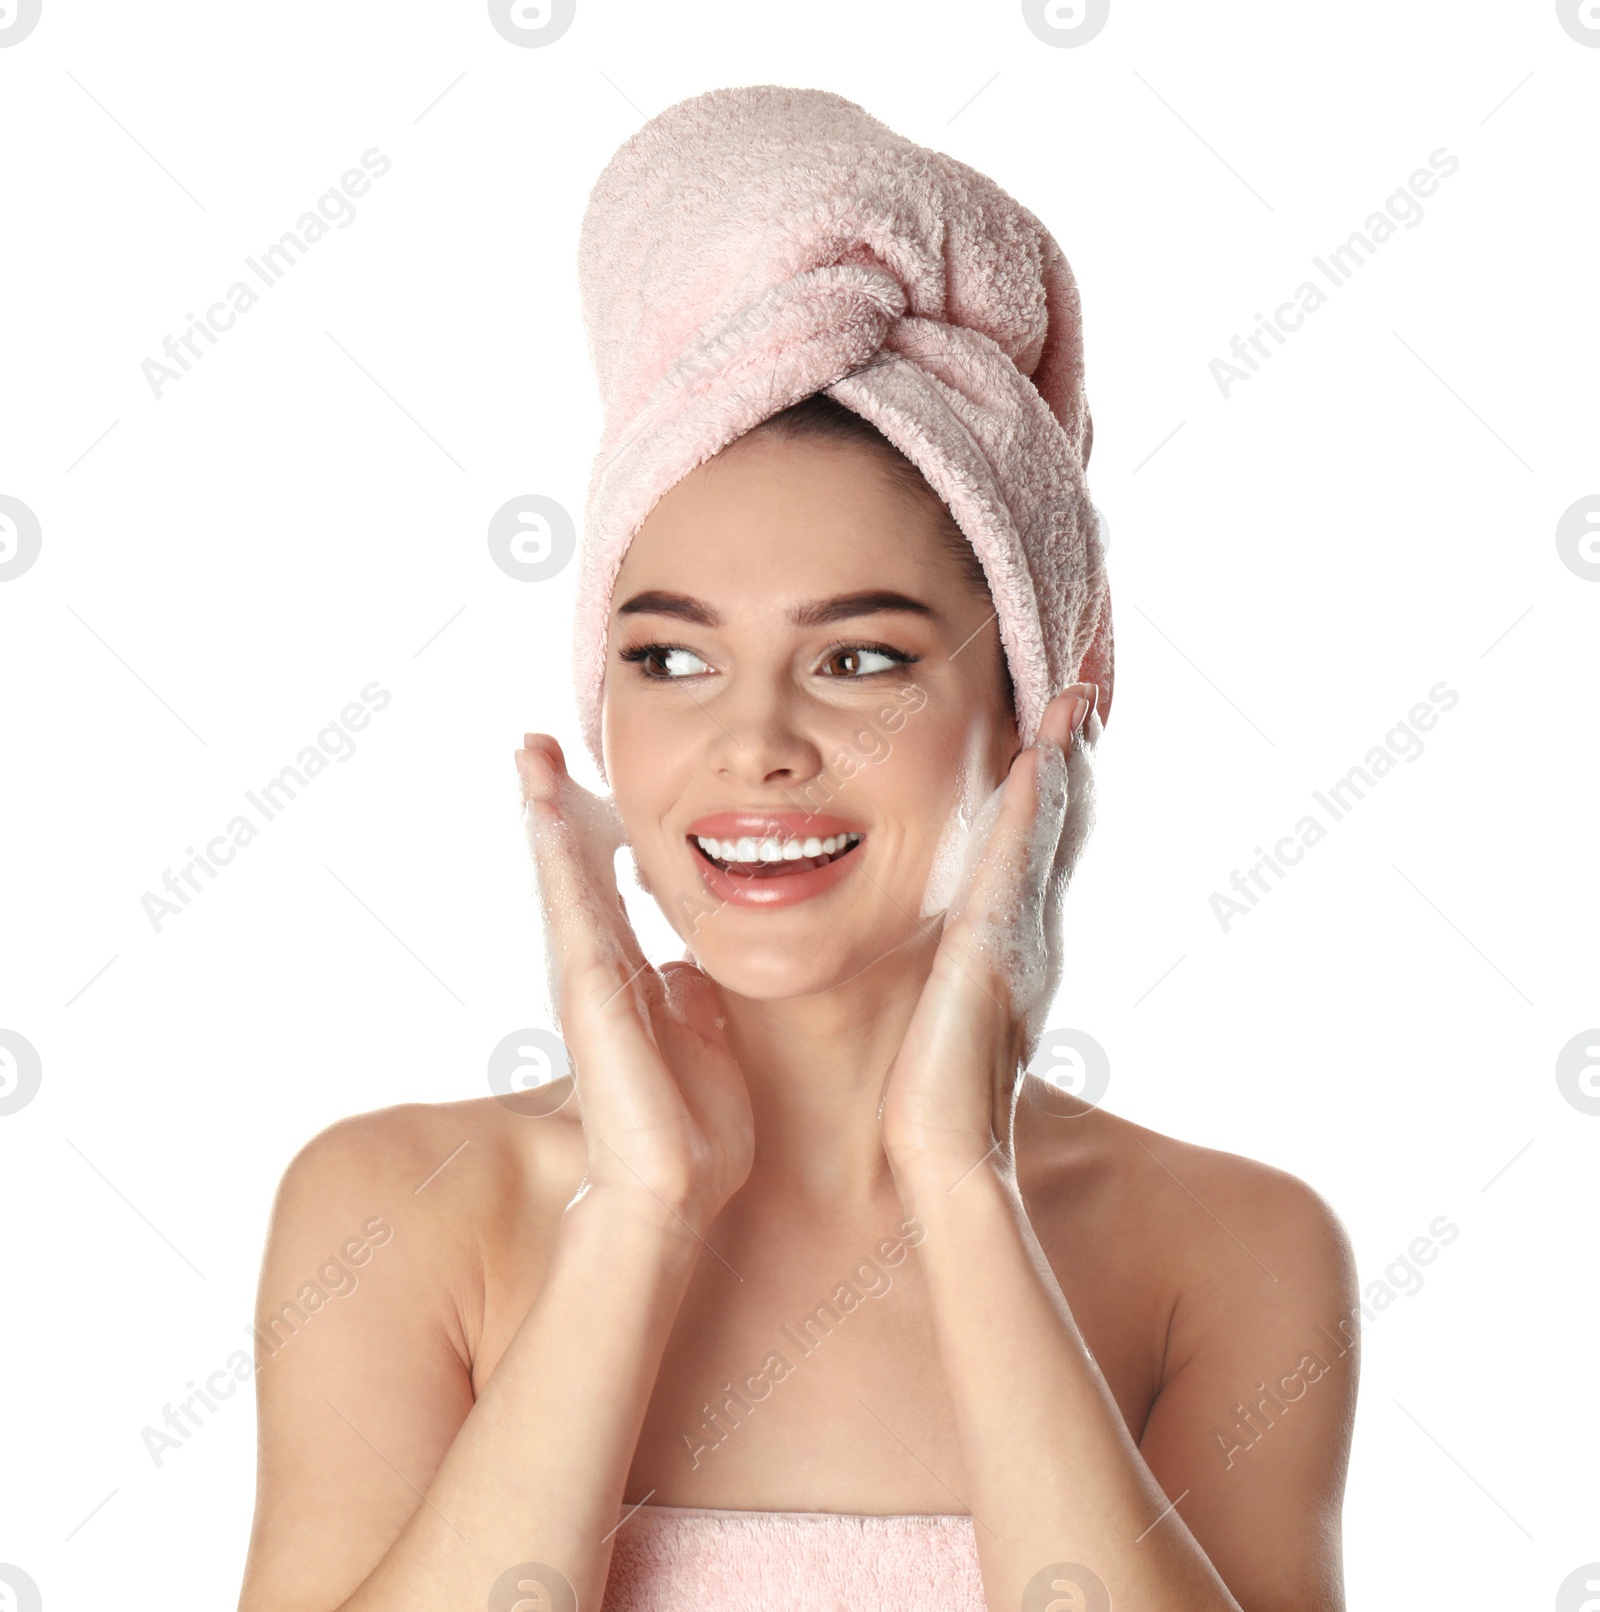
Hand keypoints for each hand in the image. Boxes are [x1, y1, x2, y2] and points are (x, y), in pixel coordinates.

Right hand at [515, 734, 754, 1230]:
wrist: (677, 1189)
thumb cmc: (693, 1129)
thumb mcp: (707, 1039)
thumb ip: (692, 999)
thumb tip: (686, 966)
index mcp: (629, 978)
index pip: (604, 888)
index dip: (592, 836)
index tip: (583, 783)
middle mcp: (599, 970)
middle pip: (569, 871)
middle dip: (553, 806)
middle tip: (535, 745)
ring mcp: (586, 978)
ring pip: (560, 878)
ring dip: (545, 814)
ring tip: (530, 754)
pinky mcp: (586, 990)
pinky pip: (569, 907)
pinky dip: (557, 857)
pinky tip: (547, 808)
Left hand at [877, 685, 1098, 1178]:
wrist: (941, 1153)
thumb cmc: (928, 1099)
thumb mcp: (944, 1020)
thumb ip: (945, 979)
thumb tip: (926, 958)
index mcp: (1015, 949)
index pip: (1035, 853)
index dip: (1048, 796)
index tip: (1049, 738)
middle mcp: (1032, 935)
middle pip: (1059, 830)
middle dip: (1069, 764)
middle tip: (1076, 698)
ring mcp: (1023, 939)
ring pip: (1049, 832)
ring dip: (1061, 766)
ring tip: (1068, 705)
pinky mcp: (996, 947)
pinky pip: (1019, 859)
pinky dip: (1032, 806)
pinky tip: (1036, 757)